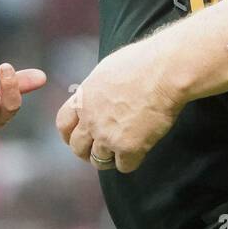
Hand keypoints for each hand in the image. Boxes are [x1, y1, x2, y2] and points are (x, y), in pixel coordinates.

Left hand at [56, 36, 181, 172]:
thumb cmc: (142, 62)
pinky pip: (124, 166)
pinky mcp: (129, 148)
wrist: (164, 71)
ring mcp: (107, 136)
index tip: (78, 138)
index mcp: (83, 98)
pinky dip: (131, 161)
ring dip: (109, 158)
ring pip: (99, 161)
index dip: (70, 135)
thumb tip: (99, 97)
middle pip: (78, 147)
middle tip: (100, 151)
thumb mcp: (106, 71)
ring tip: (121, 151)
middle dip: (87, 151)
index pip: (63, 125)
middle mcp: (90, 119)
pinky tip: (140, 149)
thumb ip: (97, 90)